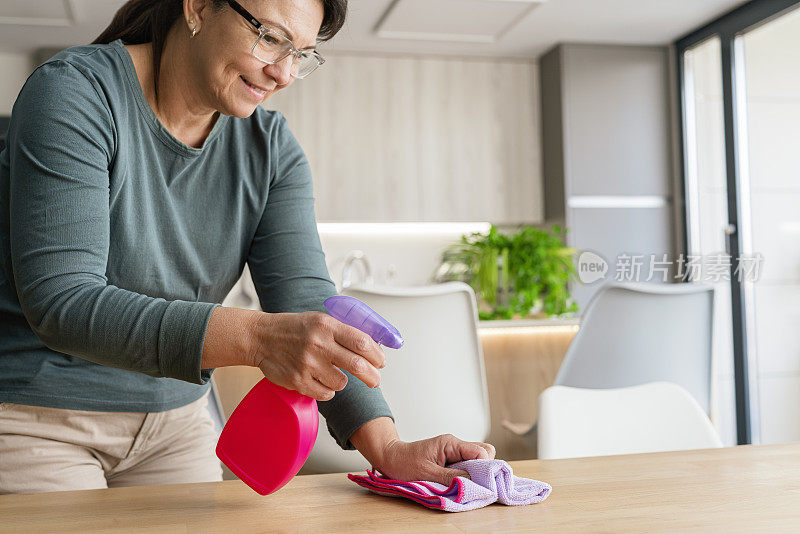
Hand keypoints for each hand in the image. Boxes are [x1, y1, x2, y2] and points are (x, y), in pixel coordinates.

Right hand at [251, 311, 385, 400]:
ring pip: (341, 382)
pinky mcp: (298, 381)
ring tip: (333, 373)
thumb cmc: (294, 329)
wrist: (262, 337)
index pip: (362, 342)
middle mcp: (318, 344)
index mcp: (326, 325)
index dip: (377, 355)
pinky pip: (326, 394)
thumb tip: (372, 348)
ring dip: (342, 381)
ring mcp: (307, 364)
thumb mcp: (320, 320)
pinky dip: (327, 390)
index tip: (381, 361)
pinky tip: (321, 380)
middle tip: (375, 380)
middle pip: (358, 365)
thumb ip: (344, 332)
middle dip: (372, 376)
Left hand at [350, 418, 495, 485]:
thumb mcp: (427, 473)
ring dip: (475, 474)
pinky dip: (467, 475)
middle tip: (473, 484)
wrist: (389, 458)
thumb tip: (474, 482)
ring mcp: (453, 452)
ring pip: (477, 460)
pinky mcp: (450, 459)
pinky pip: (467, 465)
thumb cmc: (404, 463)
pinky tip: (458, 483)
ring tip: (464, 485)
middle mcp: (455, 445)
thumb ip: (451, 477)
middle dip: (484, 470)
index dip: (485, 468)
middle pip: (484, 453)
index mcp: (451, 443)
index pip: (482, 451)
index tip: (480, 483)